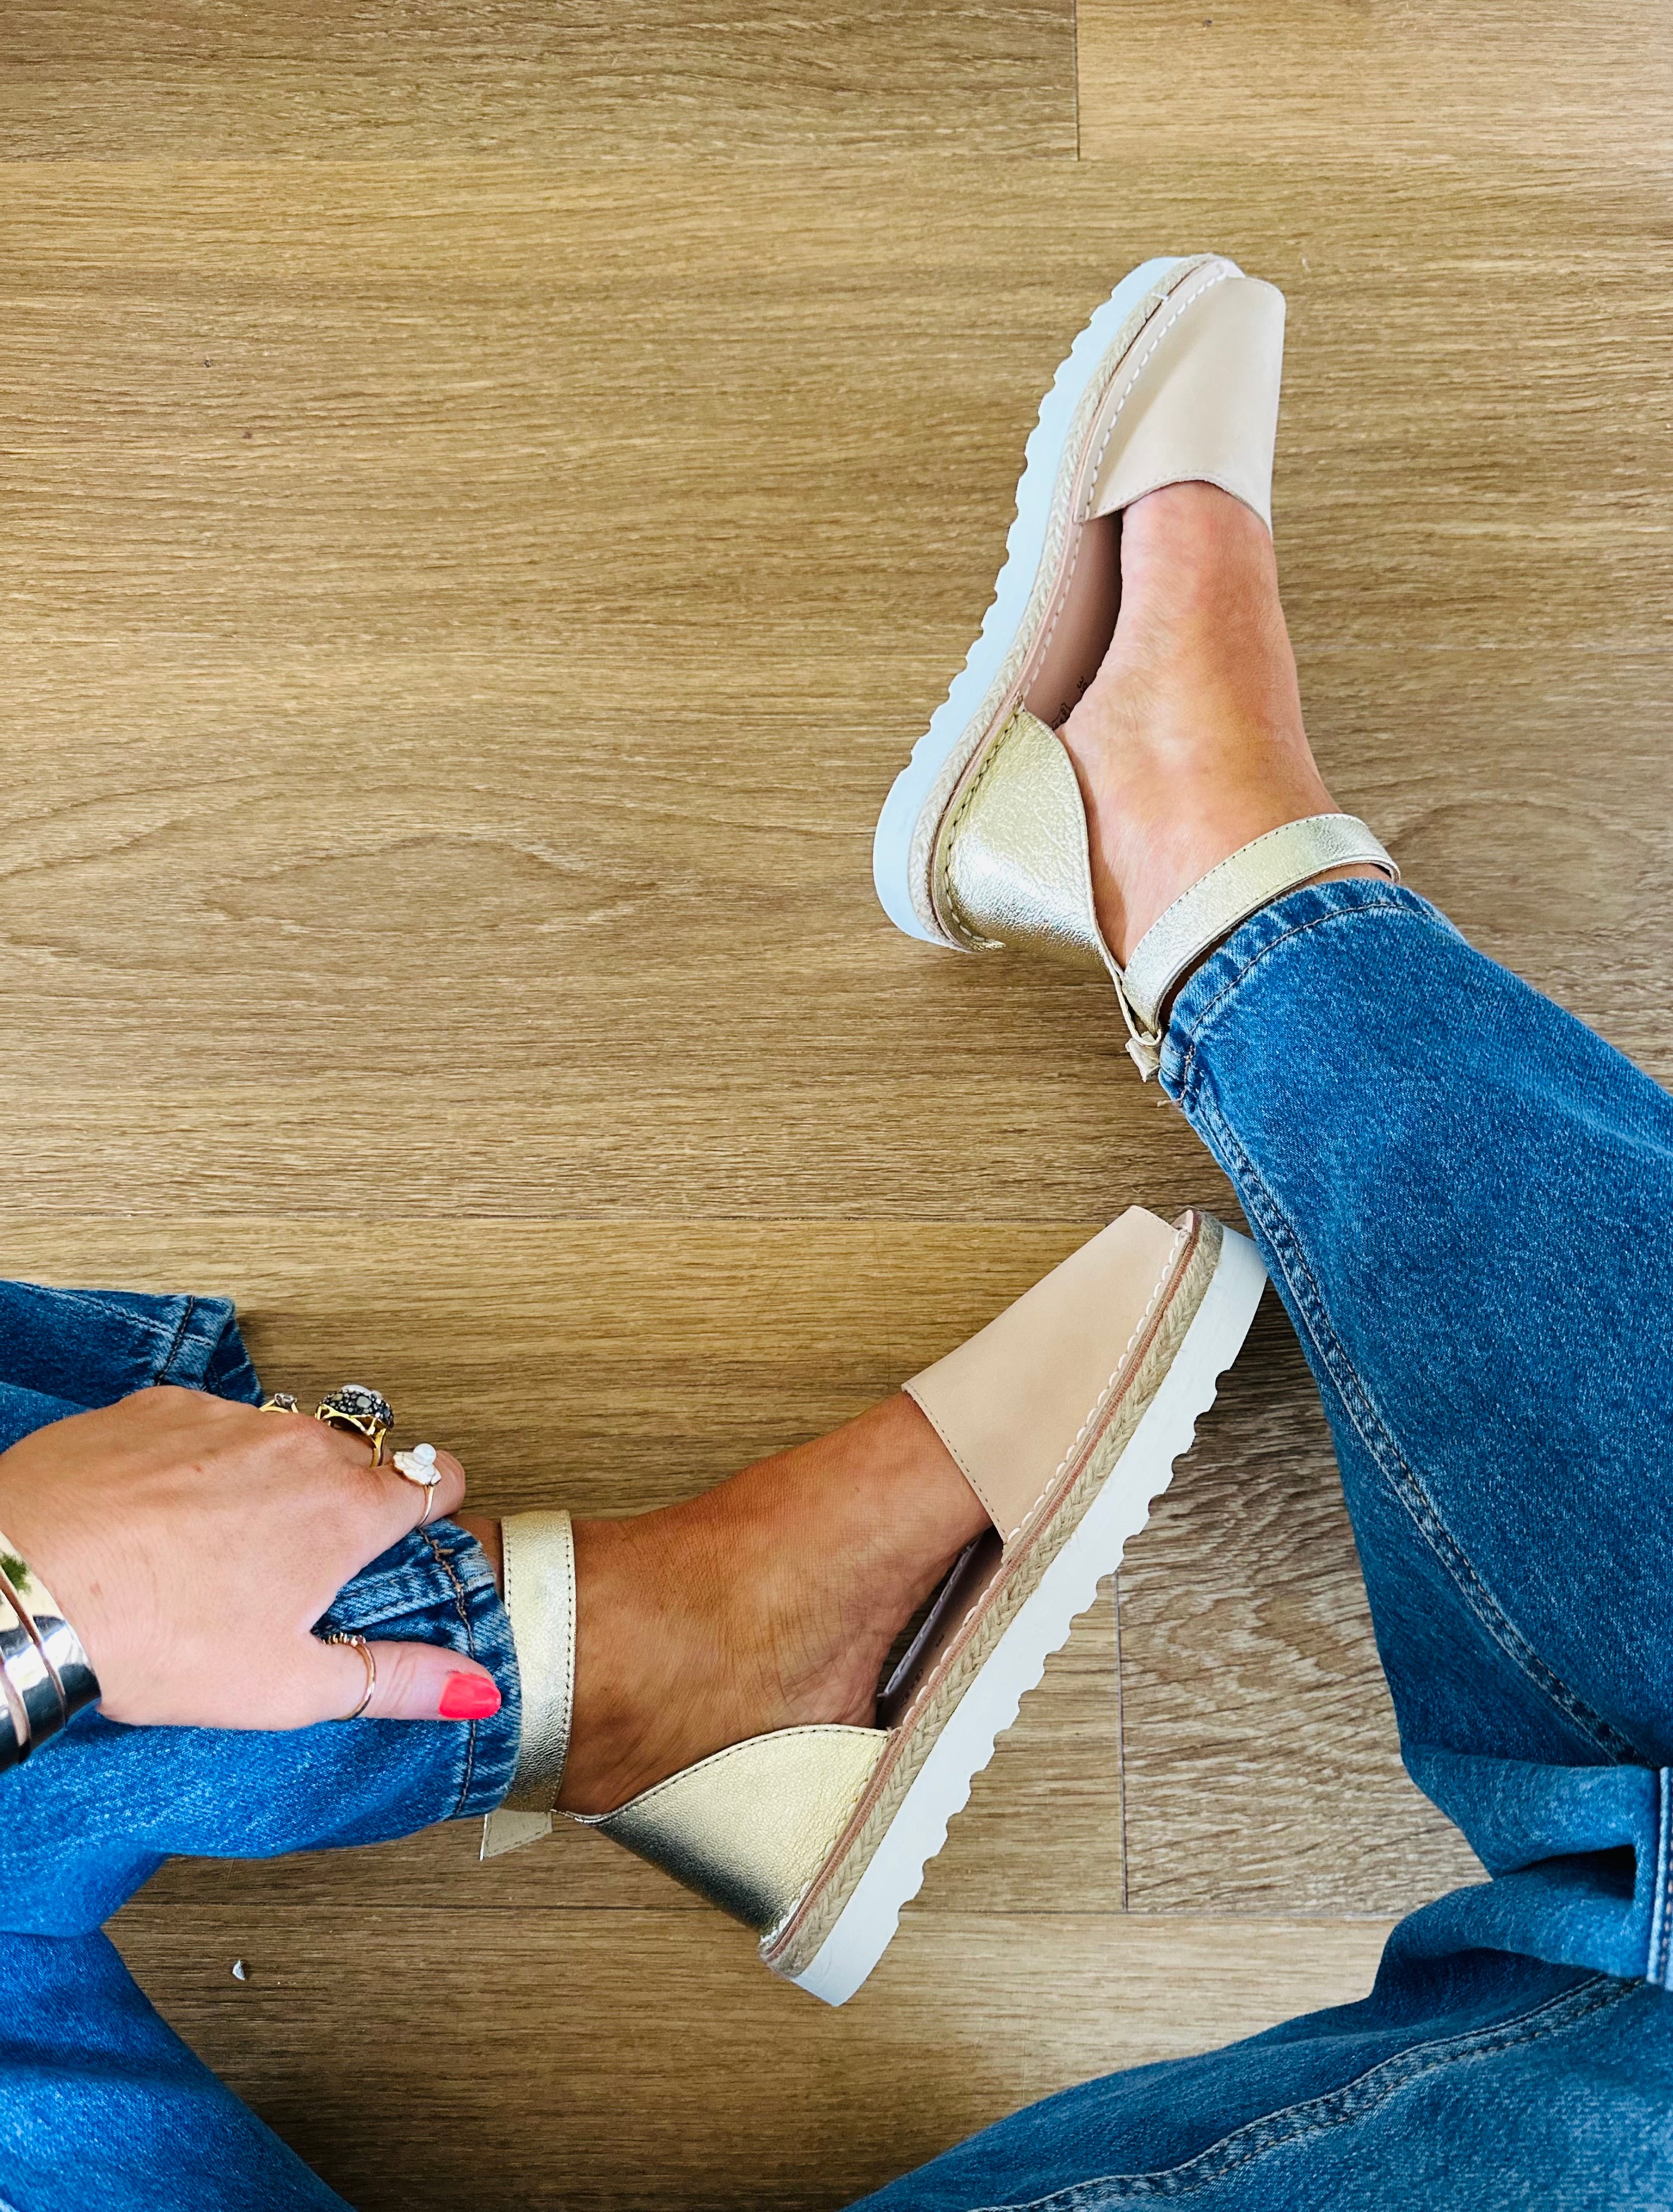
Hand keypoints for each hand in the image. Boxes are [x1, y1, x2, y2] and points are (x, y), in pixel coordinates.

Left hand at [0, 1387, 501, 1729]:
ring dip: (271, 1478)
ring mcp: (225, 1420)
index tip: (415, 1533)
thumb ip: (397, 1680)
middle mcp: (297, 1446)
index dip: (434, 1507)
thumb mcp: (288, 1685)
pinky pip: (206, 1426)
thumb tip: (475, 1688)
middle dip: (346, 1500)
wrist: (23, 1583)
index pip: (436, 1476)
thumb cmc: (152, 1635)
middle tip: (302, 1565)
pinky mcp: (156, 1407)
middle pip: (358, 1458)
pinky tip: (161, 1514)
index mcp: (345, 1509)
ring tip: (221, 1545)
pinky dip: (199, 1461)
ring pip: (280, 1437)